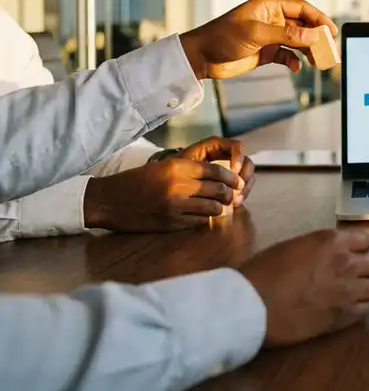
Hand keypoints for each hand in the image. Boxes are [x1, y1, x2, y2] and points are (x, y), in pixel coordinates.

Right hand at [83, 158, 241, 231]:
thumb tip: (217, 177)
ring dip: (219, 208)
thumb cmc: (136, 181)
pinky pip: (198, 222)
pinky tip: (202, 216)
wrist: (107, 200)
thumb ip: (188, 171)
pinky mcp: (170, 223)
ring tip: (219, 207)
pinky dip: (204, 219)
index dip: (231, 177)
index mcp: (177, 167)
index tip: (238, 181)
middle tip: (233, 196)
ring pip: (212, 208)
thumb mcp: (162, 167)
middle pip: (218, 190)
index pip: (216, 171)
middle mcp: (178, 185)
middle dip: (230, 194)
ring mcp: (174, 206)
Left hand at [173, 136, 255, 205]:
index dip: (238, 156)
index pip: (235, 146)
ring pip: (248, 176)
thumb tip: (223, 173)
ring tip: (235, 200)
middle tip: (236, 189)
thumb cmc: (174, 174)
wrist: (167, 185)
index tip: (234, 170)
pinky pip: (245, 187)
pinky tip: (235, 203)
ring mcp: (232, 171)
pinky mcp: (231, 184)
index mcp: (215, 148)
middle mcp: (227, 157)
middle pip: (246, 162)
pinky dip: (242, 195)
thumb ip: (202, 167)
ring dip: (245, 188)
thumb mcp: (184, 167)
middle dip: (244, 176)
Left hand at [179, 0, 337, 80]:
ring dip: (308, 50)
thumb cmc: (222, 37)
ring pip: (298, 41)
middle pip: (303, 25)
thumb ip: (286, 34)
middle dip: (316, 37)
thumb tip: (313, 35)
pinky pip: (287, 55)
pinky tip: (296, 68)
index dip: (319, 18)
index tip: (331, 31)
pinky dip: (294, 61)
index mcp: (269, 6)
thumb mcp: (256, 33)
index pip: (302, 8)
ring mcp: (270, 35)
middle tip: (329, 49)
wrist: (201, 57)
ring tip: (317, 61)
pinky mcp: (266, 51)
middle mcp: (272, 18)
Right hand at [240, 229, 368, 347]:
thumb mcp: (292, 247)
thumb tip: (325, 255)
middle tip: (344, 277)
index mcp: (331, 241)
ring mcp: (348, 290)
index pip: (364, 241)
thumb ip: (317, 249)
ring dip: (361, 290)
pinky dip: (355, 310)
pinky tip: (340, 311)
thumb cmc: (262, 272)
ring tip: (344, 295)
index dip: (355, 250)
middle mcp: (346, 262)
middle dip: (361, 270)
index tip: (346, 257)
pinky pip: (365, 310)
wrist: (251, 307)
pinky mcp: (343, 317)